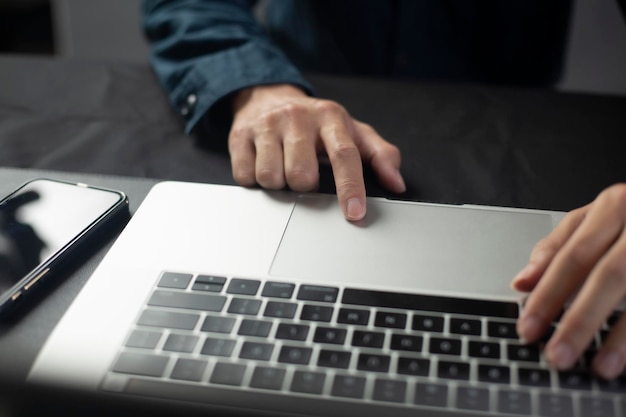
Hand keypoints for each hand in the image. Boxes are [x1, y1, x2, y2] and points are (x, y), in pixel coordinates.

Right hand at [228, 84, 405, 220]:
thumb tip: (397, 183)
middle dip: (305, 184)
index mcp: (331, 118)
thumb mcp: (351, 131)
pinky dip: (255, 180)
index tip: (354, 214)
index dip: (350, 188)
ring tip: (283, 167)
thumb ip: (379, 155)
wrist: (267, 96)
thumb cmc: (315, 122)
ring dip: (279, 184)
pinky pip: (246, 176)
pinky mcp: (240, 135)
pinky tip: (263, 163)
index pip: (344, 156)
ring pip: (272, 178)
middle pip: (302, 175)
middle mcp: (299, 118)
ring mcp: (267, 125)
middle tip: (304, 172)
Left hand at [512, 184, 625, 378]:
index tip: (528, 328)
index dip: (549, 294)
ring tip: (601, 367)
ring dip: (621, 337)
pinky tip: (624, 356)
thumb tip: (522, 282)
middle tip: (557, 355)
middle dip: (580, 320)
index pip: (573, 255)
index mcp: (614, 206)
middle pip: (609, 275)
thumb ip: (558, 247)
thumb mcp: (596, 218)